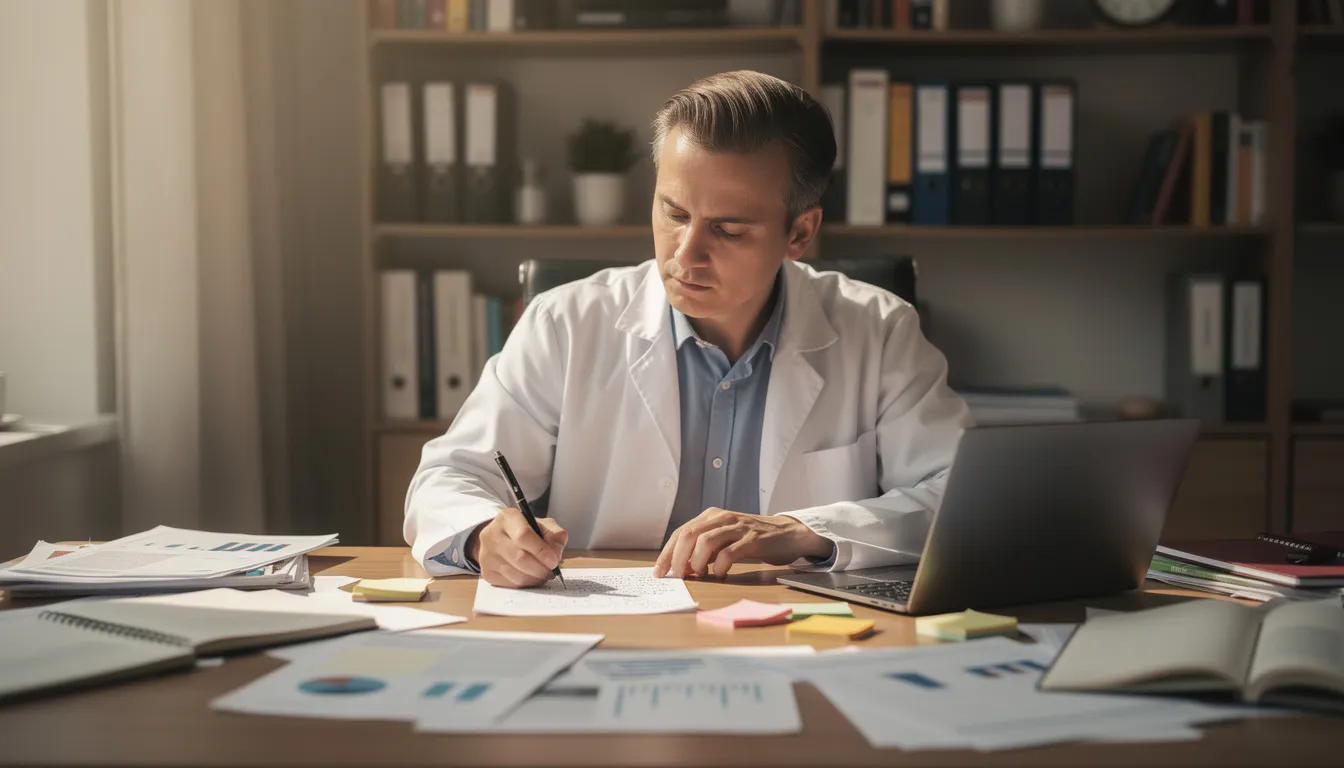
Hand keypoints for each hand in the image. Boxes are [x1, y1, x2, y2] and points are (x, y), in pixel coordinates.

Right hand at [468, 508, 567, 587]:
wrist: (501, 539)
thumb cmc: (526, 531)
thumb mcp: (543, 525)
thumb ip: (554, 535)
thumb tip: (555, 554)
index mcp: (507, 518)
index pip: (524, 535)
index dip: (541, 550)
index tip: (554, 561)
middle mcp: (492, 535)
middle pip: (519, 558)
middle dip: (540, 568)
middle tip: (552, 571)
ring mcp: (486, 555)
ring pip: (516, 575)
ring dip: (535, 578)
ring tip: (543, 574)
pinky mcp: (486, 572)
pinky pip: (511, 584)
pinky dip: (526, 584)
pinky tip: (531, 576)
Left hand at [652, 509, 833, 579]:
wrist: (788, 533)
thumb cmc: (752, 539)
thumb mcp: (724, 538)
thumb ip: (704, 549)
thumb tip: (682, 568)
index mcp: (711, 516)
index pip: (681, 532)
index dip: (667, 553)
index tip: (659, 571)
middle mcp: (722, 518)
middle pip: (689, 535)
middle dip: (677, 558)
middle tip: (677, 576)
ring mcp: (737, 527)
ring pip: (705, 542)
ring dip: (696, 562)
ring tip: (698, 575)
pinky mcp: (752, 539)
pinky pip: (729, 553)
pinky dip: (719, 567)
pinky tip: (719, 574)